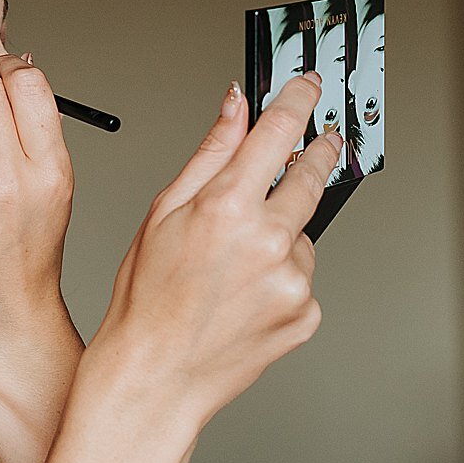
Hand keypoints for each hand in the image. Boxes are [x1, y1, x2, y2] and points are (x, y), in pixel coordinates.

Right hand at [89, 72, 340, 431]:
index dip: (299, 100)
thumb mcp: (163, 212)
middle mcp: (268, 241)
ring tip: (232, 265)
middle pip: (310, 176)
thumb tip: (236, 105)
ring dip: (281, 233)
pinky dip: (280, 278)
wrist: (153, 378)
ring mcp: (293, 281)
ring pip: (301, 235)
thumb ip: (211, 153)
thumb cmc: (145, 300)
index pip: (278, 132)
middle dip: (315, 154)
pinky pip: (301, 278)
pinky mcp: (306, 314)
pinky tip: (242, 295)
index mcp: (227, 207)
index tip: (310, 84)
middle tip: (318, 144)